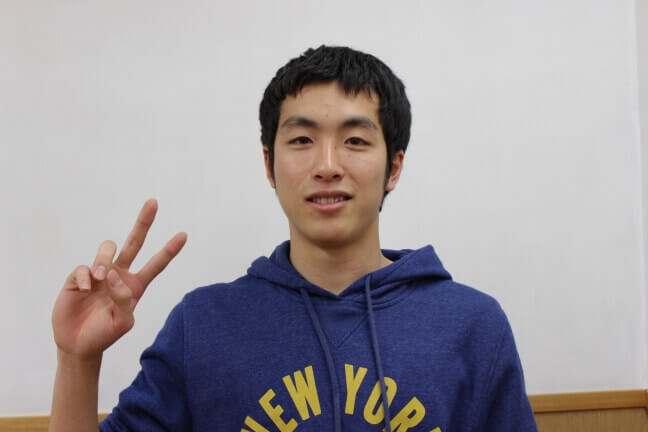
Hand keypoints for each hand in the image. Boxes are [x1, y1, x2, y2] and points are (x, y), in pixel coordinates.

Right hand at [52, 199, 186, 360]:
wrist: (78, 345)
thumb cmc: (104, 334)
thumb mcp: (123, 323)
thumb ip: (125, 301)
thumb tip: (114, 277)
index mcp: (135, 285)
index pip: (156, 264)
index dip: (169, 250)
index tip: (184, 235)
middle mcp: (119, 274)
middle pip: (134, 242)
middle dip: (144, 221)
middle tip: (154, 202)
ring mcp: (100, 274)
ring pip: (108, 248)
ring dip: (105, 260)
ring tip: (101, 278)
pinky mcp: (80, 276)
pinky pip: (85, 267)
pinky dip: (87, 277)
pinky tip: (85, 291)